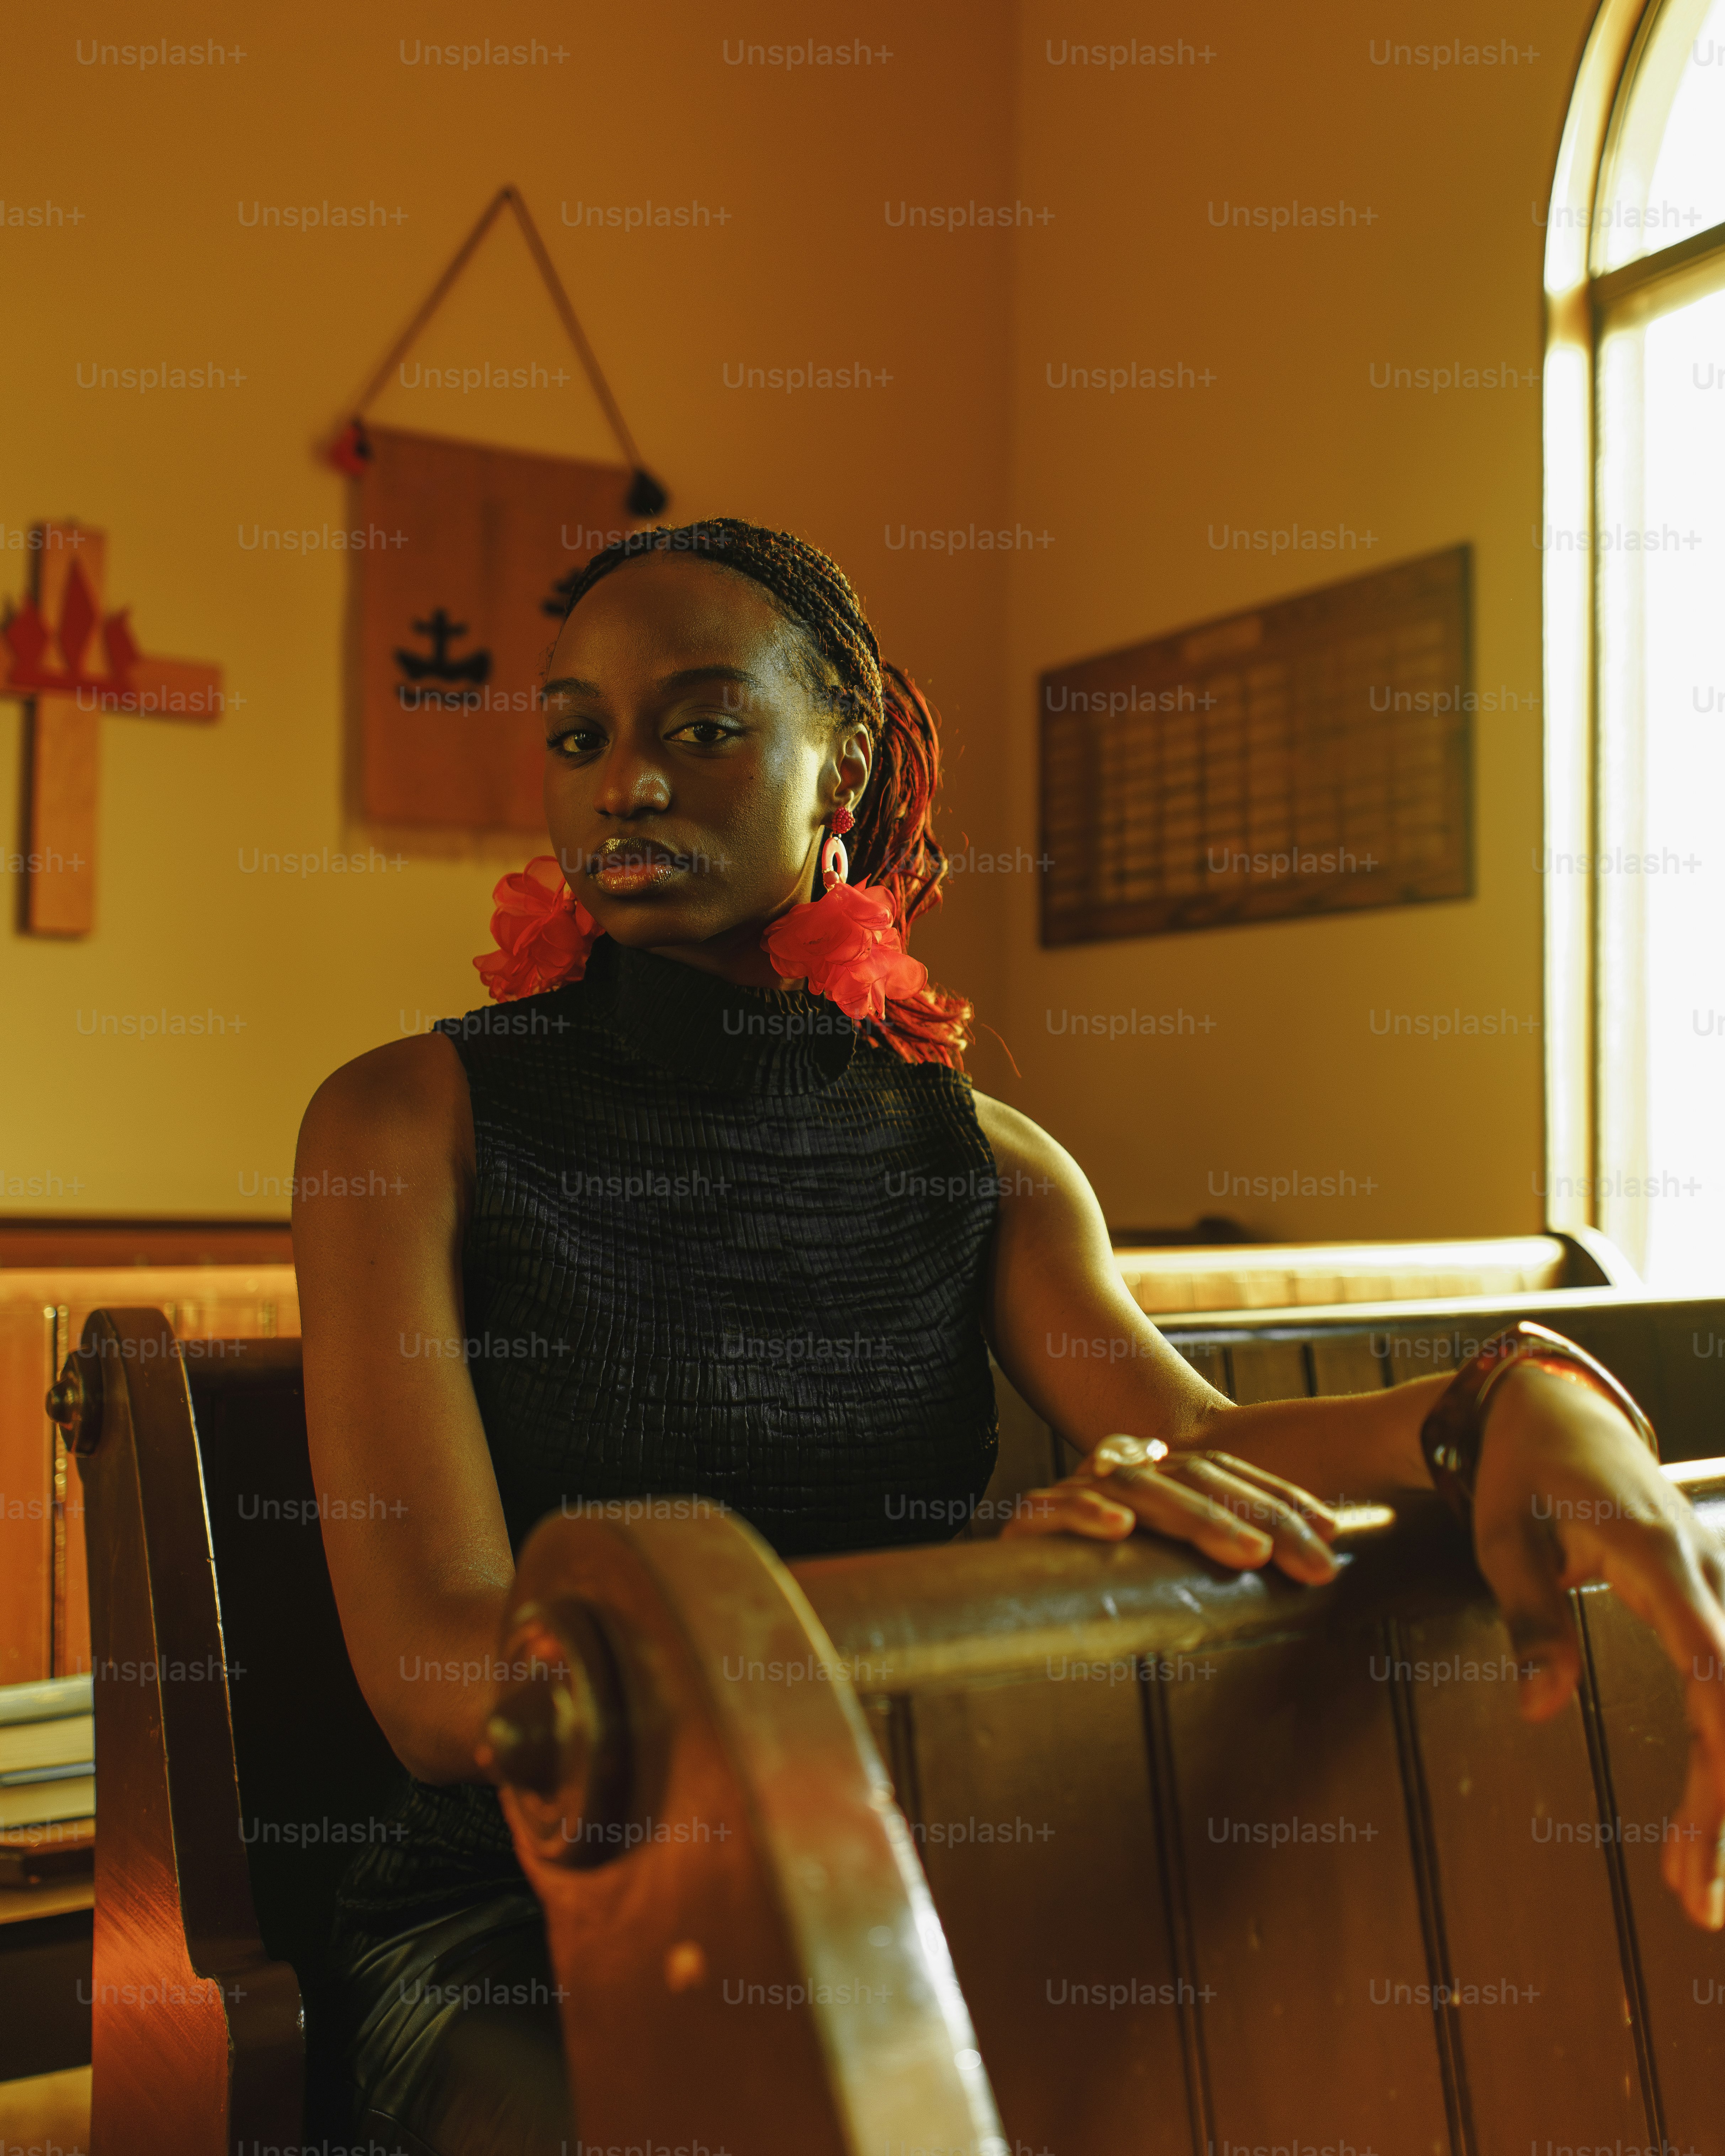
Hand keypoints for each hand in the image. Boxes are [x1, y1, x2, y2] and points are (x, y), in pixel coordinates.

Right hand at [998, 1432, 1341, 1583]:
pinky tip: (1120, 1531)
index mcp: (1156, 1474)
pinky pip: (1052, 1508)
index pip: (1224, 1470)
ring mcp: (1073, 1493)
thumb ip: (1230, 1553)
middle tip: (1317, 1563)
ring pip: (1139, 1489)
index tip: (1333, 1532)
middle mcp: (1119, 1473)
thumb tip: (1320, 1559)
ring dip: (1198, 1519)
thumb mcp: (1181, 1567)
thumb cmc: (1111, 1593)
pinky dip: (1086, 1514)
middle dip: (1261, 1518)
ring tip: (1249, 1555)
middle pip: (1194, 1476)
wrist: (1014, 1603)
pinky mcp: (1027, 1525)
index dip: (1280, 1497)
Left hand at [1472, 1361, 1724, 1928]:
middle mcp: (1703, 1572)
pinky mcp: (1704, 1601)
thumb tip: (1541, 1709)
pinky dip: (1719, 1756)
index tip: (1709, 1831)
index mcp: (1656, 1556)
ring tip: (1695, 1888)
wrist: (1551, 1405)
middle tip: (1697, 1901)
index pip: (1712, 1669)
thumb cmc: (1520, 1470)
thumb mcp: (1501, 1536)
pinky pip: (1724, 1687)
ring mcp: (1712, 1586)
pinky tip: (1704, 1820)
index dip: (1722, 1756)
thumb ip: (1528, 1619)